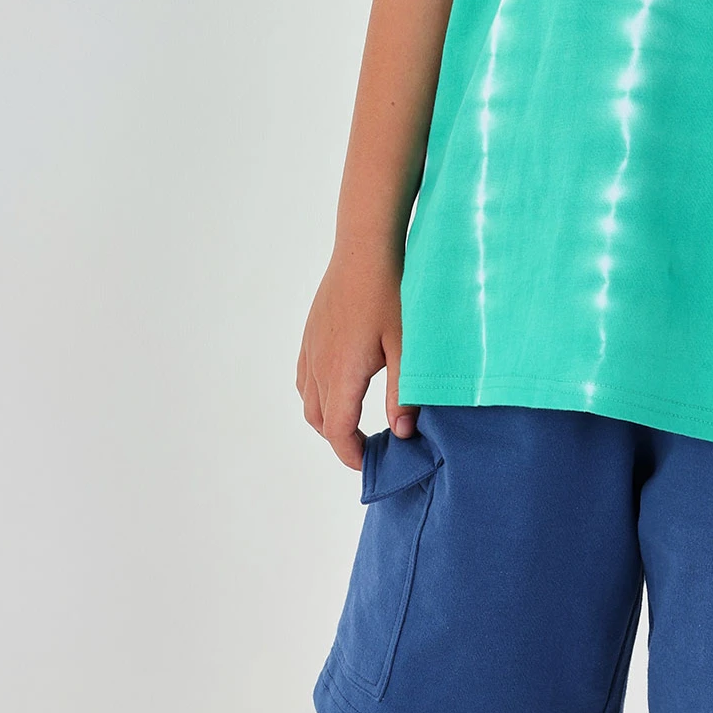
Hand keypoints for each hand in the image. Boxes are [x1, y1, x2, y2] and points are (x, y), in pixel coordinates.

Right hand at [296, 248, 417, 468]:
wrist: (365, 249)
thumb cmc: (392, 294)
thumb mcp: (407, 347)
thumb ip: (403, 393)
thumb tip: (403, 433)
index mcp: (342, 374)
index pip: (338, 432)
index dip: (352, 455)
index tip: (371, 463)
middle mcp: (319, 365)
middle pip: (320, 422)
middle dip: (342, 441)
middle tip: (370, 447)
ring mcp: (311, 348)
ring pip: (309, 401)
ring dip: (328, 419)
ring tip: (357, 422)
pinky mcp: (310, 333)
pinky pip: (304, 378)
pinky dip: (318, 395)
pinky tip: (340, 388)